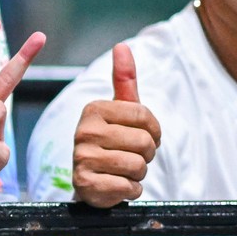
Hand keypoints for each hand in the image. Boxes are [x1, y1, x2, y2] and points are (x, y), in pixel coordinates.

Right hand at [69, 42, 161, 207]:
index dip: (155, 130)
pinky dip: (131, 189)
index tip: (144, 136)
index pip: (144, 115)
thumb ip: (124, 79)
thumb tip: (122, 45)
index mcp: (93, 109)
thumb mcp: (121, 111)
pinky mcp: (85, 183)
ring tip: (124, 170)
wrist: (92, 183)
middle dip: (147, 154)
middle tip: (132, 156)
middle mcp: (83, 131)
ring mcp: (82, 158)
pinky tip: (118, 185)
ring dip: (140, 173)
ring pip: (138, 165)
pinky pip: (128, 186)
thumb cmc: (113, 142)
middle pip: (144, 142)